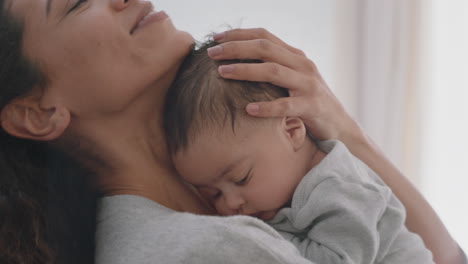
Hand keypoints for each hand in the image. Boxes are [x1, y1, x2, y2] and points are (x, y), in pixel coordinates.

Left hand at [207, 28, 363, 145]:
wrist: (339, 126)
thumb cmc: (308, 103)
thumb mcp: (293, 79)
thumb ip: (274, 67)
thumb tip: (241, 61)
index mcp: (296, 56)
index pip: (265, 37)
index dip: (239, 34)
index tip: (216, 38)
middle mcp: (303, 65)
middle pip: (265, 49)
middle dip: (236, 48)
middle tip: (211, 53)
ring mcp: (309, 85)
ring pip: (273, 72)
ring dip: (245, 70)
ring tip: (222, 73)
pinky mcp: (313, 106)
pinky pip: (286, 106)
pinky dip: (267, 107)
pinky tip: (248, 109)